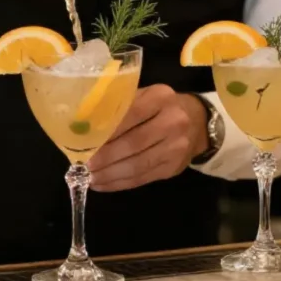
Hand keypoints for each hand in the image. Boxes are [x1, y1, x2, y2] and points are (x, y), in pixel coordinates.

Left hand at [87, 85, 208, 192]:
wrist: (197, 122)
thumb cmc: (159, 107)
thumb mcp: (144, 96)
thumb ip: (120, 107)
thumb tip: (83, 125)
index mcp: (160, 97)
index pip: (129, 115)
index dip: (107, 131)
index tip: (85, 143)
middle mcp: (173, 121)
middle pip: (133, 143)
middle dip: (106, 157)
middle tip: (84, 165)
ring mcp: (176, 146)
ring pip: (138, 165)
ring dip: (110, 174)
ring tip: (90, 178)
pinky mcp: (174, 167)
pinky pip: (143, 178)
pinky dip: (121, 183)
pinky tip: (104, 183)